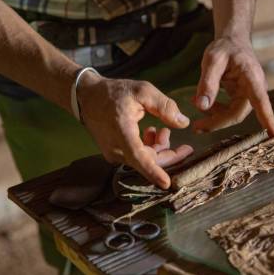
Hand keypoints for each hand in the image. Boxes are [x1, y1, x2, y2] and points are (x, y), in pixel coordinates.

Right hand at [77, 73, 192, 188]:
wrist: (86, 97)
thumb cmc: (114, 93)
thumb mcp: (143, 91)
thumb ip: (164, 106)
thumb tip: (183, 123)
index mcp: (121, 131)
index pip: (138, 156)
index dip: (153, 171)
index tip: (166, 183)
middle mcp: (115, 147)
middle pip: (147, 161)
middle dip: (169, 156)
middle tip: (187, 148)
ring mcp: (113, 153)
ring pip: (144, 160)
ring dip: (158, 149)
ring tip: (163, 131)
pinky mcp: (114, 154)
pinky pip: (137, 158)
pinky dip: (149, 149)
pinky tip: (151, 134)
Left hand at [193, 36, 273, 135]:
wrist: (233, 41)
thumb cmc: (225, 48)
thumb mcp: (213, 60)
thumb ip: (208, 83)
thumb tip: (202, 106)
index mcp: (252, 78)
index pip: (261, 102)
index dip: (268, 119)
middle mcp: (255, 89)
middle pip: (238, 114)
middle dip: (217, 122)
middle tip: (196, 126)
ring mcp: (250, 95)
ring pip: (233, 115)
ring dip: (215, 117)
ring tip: (195, 107)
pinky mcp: (243, 98)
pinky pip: (230, 111)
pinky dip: (216, 111)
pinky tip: (202, 104)